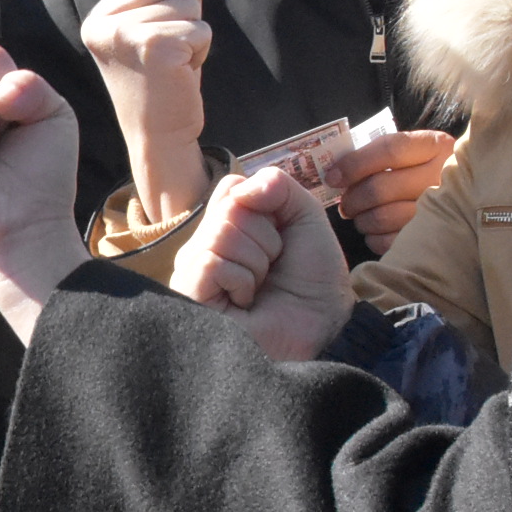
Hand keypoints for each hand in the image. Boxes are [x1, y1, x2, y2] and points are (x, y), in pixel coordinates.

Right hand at [80, 0, 211, 221]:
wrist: (158, 136)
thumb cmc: (162, 82)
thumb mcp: (163, 29)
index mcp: (98, 17)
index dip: (164, 0)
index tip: (152, 40)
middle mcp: (104, 23)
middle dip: (180, 12)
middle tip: (165, 53)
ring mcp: (126, 33)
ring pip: (188, 4)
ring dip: (192, 35)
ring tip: (172, 65)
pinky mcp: (155, 46)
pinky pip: (201, 28)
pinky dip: (201, 51)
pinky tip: (180, 74)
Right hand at [172, 167, 355, 359]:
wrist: (322, 327)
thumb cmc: (313, 279)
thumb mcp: (305, 217)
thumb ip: (277, 184)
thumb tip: (240, 187)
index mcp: (229, 225)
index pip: (232, 187)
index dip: (266, 208)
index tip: (281, 238)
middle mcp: (206, 244)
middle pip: (229, 209)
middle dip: (266, 239)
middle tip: (273, 269)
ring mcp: (193, 270)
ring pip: (220, 234)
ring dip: (257, 262)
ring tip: (260, 288)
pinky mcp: (188, 294)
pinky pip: (211, 262)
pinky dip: (241, 280)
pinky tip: (246, 302)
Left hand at [328, 128, 456, 247]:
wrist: (465, 201)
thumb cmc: (421, 172)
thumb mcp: (409, 153)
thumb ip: (376, 156)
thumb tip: (335, 174)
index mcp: (435, 145)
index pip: (389, 150)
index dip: (354, 164)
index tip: (332, 177)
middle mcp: (443, 175)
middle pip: (381, 186)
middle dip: (353, 198)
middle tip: (346, 204)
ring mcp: (442, 209)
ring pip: (382, 216)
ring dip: (362, 219)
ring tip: (360, 217)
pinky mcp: (435, 238)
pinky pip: (390, 242)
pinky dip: (374, 238)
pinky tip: (377, 232)